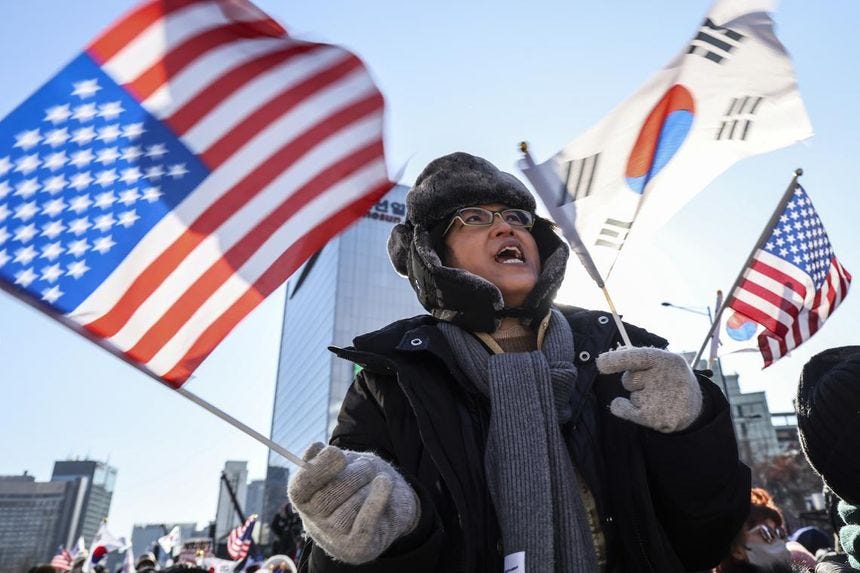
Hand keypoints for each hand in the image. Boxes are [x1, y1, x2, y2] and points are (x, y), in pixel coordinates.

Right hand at [287, 443, 419, 563]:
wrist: (393, 507)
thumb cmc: (362, 482)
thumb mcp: (344, 465)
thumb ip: (327, 459)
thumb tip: (314, 448)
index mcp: (305, 500)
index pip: (300, 487)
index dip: (316, 470)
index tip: (336, 452)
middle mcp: (314, 523)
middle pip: (331, 492)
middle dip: (355, 473)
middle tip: (368, 466)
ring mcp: (334, 538)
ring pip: (352, 504)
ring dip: (370, 485)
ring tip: (376, 485)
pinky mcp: (356, 548)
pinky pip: (365, 522)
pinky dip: (376, 500)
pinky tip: (383, 483)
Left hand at [596, 347, 701, 432]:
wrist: (694, 408)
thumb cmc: (671, 379)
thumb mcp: (663, 362)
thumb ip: (638, 358)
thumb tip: (605, 360)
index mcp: (667, 360)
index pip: (638, 358)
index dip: (617, 360)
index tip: (600, 363)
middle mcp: (665, 379)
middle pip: (629, 379)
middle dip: (636, 382)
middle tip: (655, 385)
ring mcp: (659, 400)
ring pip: (630, 394)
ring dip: (639, 397)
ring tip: (658, 399)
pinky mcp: (651, 418)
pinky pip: (620, 408)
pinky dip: (621, 407)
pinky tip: (640, 409)